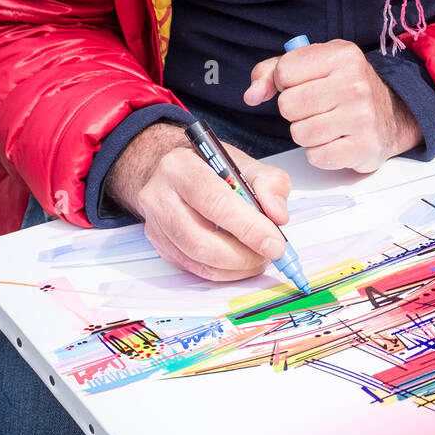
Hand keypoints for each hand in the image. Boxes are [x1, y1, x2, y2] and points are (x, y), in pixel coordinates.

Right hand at [104, 121, 291, 281]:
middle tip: (269, 254)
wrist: (174, 171)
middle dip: (243, 255)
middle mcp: (160, 196)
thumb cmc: (209, 167)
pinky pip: (194, 268)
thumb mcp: (245, 163)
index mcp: (182, 167)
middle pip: (202, 240)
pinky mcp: (160, 245)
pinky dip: (223, 271)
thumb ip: (269, 184)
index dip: (249, 228)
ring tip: (257, 257)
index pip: (216, 203)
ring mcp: (155, 224)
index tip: (275, 243)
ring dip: (235, 267)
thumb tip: (278, 216)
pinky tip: (239, 261)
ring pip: (197, 260)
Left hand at [243, 39, 422, 171]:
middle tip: (315, 107)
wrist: (391, 115)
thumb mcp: (314, 65)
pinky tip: (335, 140)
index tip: (302, 84)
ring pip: (299, 133)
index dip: (284, 82)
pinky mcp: (363, 147)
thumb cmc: (344, 87)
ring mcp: (361, 117)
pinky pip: (316, 156)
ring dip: (306, 132)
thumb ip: (273, 72)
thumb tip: (251, 94)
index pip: (284, 72)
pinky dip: (319, 152)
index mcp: (342, 55)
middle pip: (288, 105)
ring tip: (325, 123)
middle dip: (294, 110)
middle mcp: (354, 83)